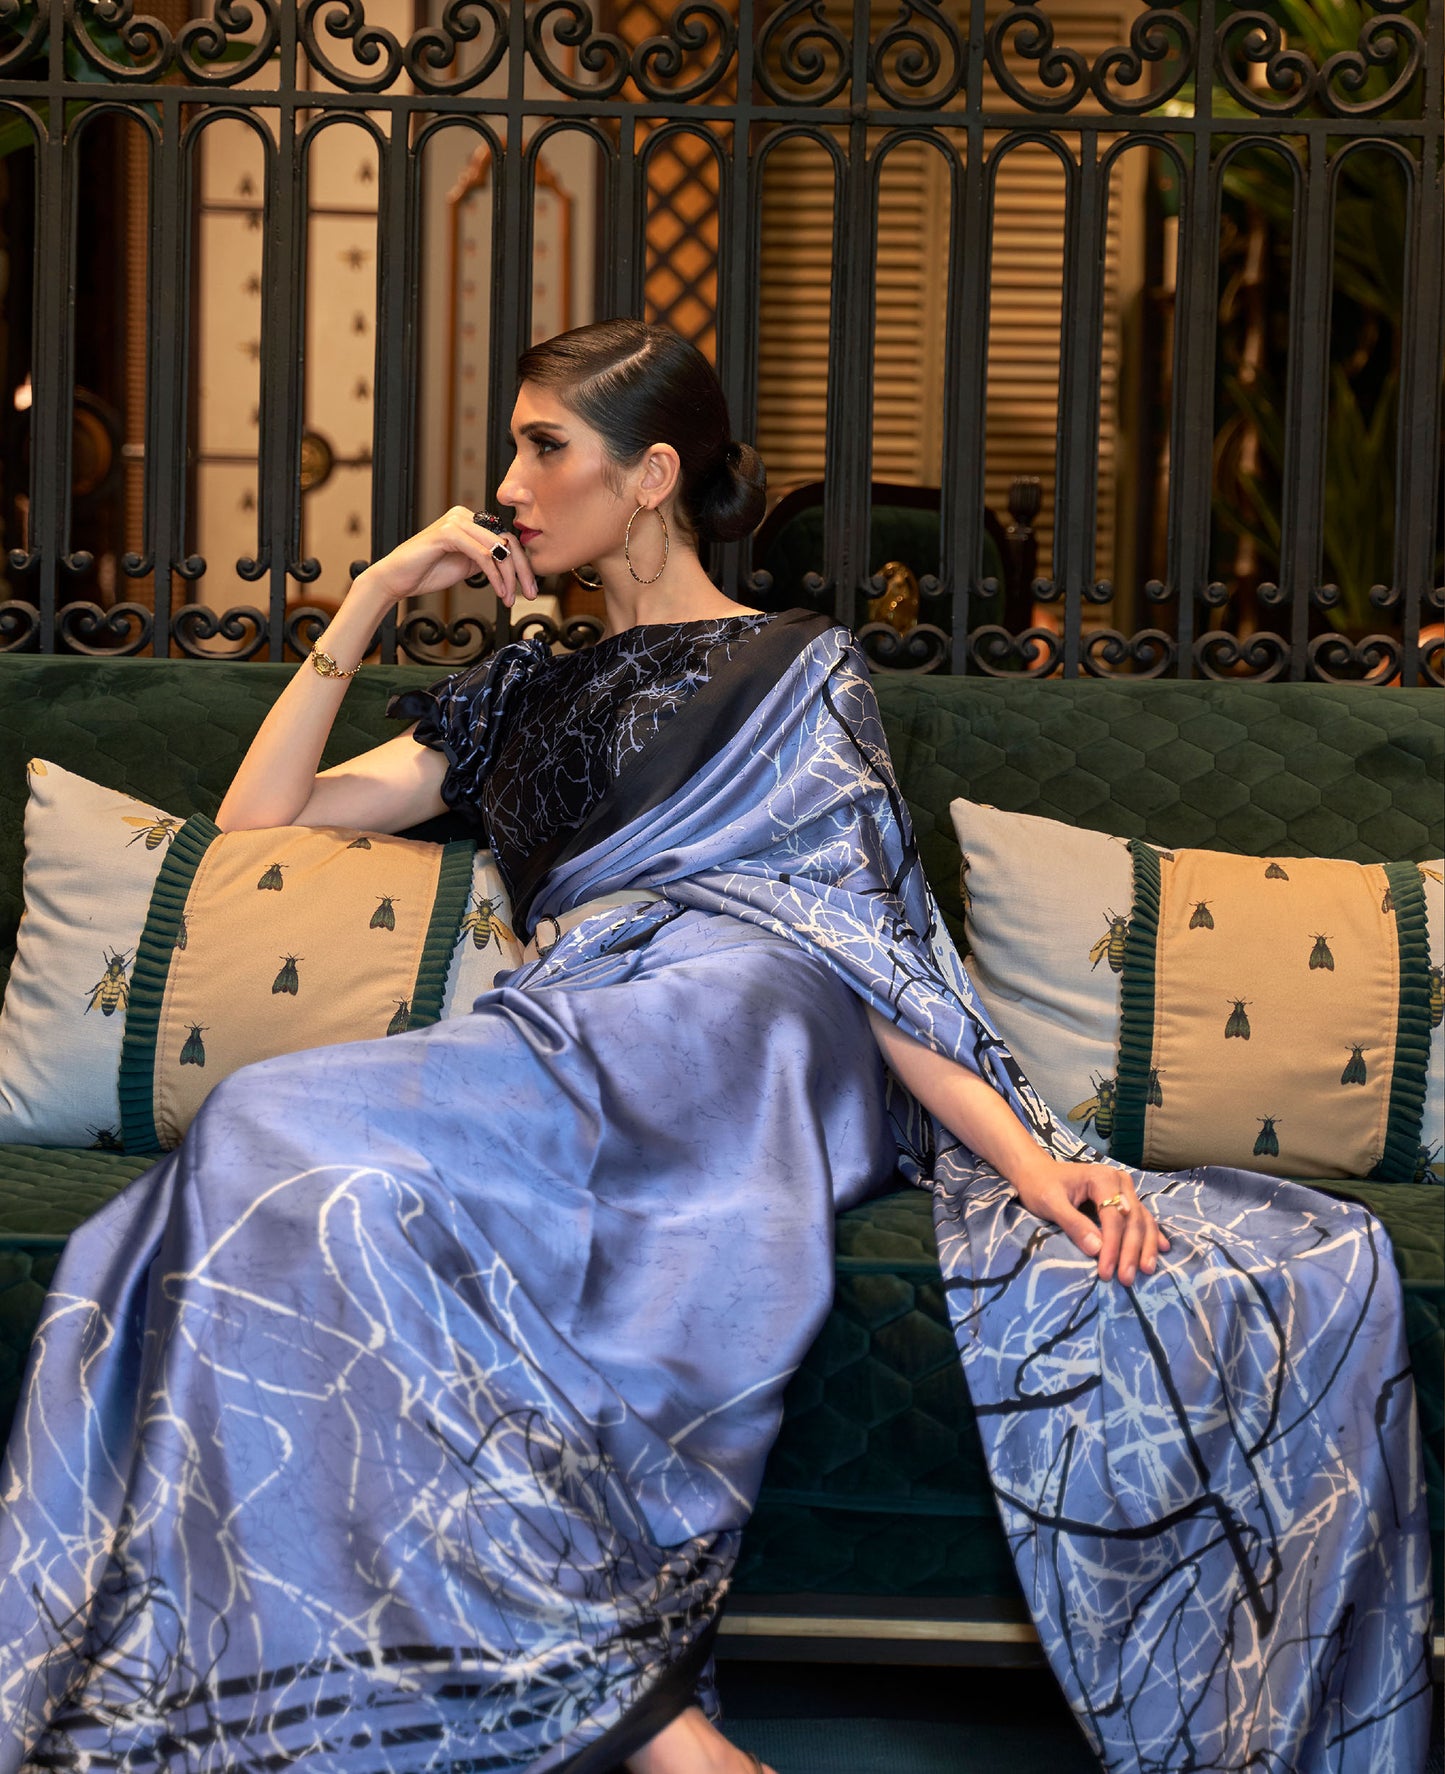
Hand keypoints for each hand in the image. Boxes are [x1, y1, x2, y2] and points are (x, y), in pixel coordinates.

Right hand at [357, 507, 541, 610]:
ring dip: (508, 576)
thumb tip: (512, 565)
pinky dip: (494, 575)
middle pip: (507, 541)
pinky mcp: (448, 533)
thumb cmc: (427, 572)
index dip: (522, 565)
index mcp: (470, 521)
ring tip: (509, 597)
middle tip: (531, 594)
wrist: (397, 579)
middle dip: (522, 571)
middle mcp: (464, 515)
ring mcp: (455, 521)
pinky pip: (482, 554)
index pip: (506, 538)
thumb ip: (487, 560)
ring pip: (497, 548)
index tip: (530, 588)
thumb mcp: (466, 565)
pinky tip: (498, 590)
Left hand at [1010, 1157, 1169, 1285]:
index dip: (1112, 1246)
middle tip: (1127, 1279)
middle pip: (1132, 1220)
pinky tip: (1162, 1249)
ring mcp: (1125, 1190)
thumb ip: (1073, 1223)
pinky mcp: (1125, 1199)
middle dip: (1131, 1251)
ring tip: (1146, 1270)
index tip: (1107, 1272)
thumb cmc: (1040, 1186)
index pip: (1113, 1217)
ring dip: (1146, 1246)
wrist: (1037, 1171)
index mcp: (1102, 1178)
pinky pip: (1143, 1218)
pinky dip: (1152, 1235)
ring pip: (1142, 1220)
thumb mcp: (1049, 1202)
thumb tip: (1097, 1249)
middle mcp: (1119, 1181)